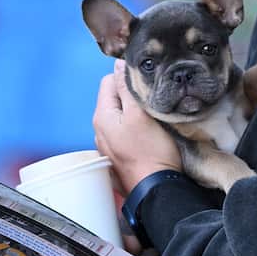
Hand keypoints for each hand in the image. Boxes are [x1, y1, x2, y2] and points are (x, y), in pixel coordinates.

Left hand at [94, 60, 180, 194]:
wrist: (156, 189)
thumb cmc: (151, 152)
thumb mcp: (140, 114)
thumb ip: (127, 88)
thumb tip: (120, 66)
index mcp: (101, 117)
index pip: (108, 82)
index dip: (127, 77)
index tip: (145, 84)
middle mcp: (99, 130)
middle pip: (114, 98)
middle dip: (131, 95)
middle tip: (151, 101)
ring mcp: (108, 144)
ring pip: (121, 115)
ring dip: (134, 112)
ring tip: (151, 117)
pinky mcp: (119, 154)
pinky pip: (124, 131)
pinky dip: (135, 127)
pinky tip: (148, 133)